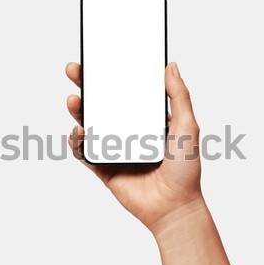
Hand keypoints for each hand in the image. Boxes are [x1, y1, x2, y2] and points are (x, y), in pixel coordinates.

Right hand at [66, 62, 201, 234]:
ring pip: (89, 124)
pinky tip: (80, 132)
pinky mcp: (103, 167)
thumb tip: (171, 65)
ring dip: (77, 111)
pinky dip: (77, 141)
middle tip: (75, 70)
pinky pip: (84, 151)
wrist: (174, 207)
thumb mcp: (188, 127)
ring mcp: (114, 148)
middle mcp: (128, 130)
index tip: (101, 57)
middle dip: (86, 85)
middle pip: (102, 104)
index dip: (111, 74)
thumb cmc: (185, 170)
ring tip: (75, 101)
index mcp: (146, 118)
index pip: (125, 91)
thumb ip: (180, 96)